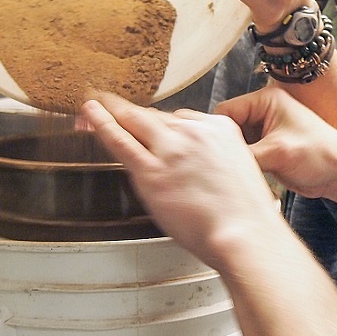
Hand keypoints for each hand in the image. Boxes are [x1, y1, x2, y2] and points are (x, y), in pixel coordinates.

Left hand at [79, 94, 283, 266]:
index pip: (181, 119)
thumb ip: (215, 160)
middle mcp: (194, 132)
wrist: (245, 233)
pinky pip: (120, 140)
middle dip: (130, 111)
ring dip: (111, 110)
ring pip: (134, 121)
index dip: (160, 125)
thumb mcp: (240, 170)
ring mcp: (170, 149)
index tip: (150, 126)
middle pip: (154, 116)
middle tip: (109, 102)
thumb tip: (197, 167)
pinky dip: (101, 124)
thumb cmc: (246, 215)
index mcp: (219, 128)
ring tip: (93, 104)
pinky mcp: (152, 170)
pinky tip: (90, 114)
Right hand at [216, 87, 336, 199]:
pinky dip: (243, 167)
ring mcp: (263, 133)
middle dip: (227, 147)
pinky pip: (244, 157)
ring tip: (239, 173)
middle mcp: (262, 113)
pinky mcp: (266, 151)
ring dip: (235, 159)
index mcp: (265, 100)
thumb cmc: (319, 154)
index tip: (215, 153)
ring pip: (234, 145)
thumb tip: (214, 161)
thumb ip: (243, 154)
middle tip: (228, 166)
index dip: (218, 132)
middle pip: (227, 128)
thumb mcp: (277, 152)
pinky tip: (246, 177)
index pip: (225, 111)